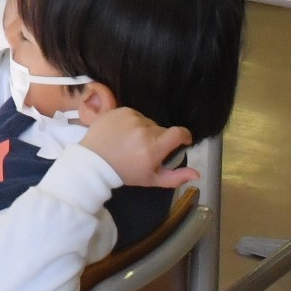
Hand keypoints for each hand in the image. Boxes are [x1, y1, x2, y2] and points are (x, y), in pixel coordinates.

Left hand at [78, 106, 196, 187]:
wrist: (94, 161)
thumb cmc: (125, 172)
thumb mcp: (151, 180)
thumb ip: (176, 177)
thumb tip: (197, 173)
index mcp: (154, 147)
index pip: (179, 133)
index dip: (185, 136)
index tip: (183, 141)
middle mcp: (144, 129)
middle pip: (162, 130)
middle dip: (158, 139)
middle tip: (146, 150)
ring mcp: (131, 118)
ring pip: (148, 121)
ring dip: (145, 130)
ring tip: (132, 142)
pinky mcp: (120, 110)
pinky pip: (134, 114)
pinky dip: (132, 122)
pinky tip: (123, 133)